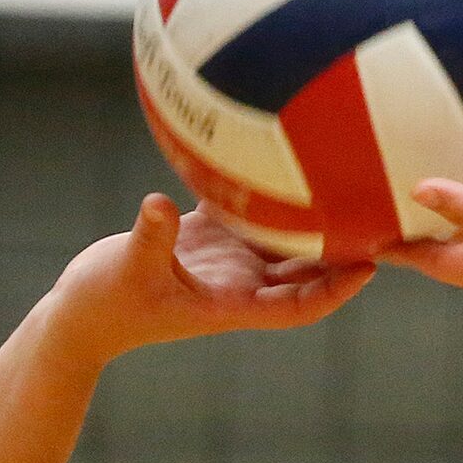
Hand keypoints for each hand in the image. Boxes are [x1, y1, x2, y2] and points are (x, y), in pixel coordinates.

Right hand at [45, 194, 371, 364]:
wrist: (80, 314)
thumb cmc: (103, 305)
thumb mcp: (125, 272)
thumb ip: (149, 238)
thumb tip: (158, 204)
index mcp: (232, 304)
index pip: (297, 306)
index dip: (335, 292)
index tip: (368, 268)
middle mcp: (237, 282)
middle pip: (304, 270)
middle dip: (343, 248)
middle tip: (382, 213)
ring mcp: (223, 260)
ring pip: (282, 236)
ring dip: (315, 214)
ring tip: (351, 174)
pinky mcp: (202, 236)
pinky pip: (243, 209)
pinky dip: (263, 188)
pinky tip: (282, 148)